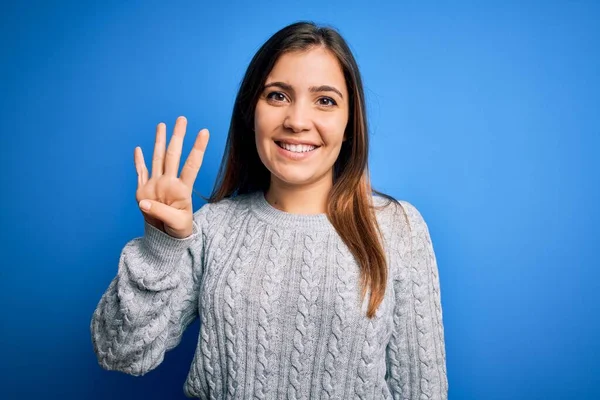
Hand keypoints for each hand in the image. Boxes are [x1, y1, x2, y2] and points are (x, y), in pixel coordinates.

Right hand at [134, 116, 208, 238]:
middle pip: (173, 154)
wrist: (165, 236)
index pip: (191, 164)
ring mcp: (156, 185)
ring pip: (157, 158)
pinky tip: (139, 149)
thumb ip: (161, 213)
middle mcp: (169, 182)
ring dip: (159, 141)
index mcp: (181, 189)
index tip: (204, 132)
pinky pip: (140, 173)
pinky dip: (139, 161)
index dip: (198, 148)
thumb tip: (145, 203)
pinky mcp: (144, 191)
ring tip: (162, 125)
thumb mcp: (176, 223)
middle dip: (177, 136)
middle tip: (182, 119)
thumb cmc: (177, 229)